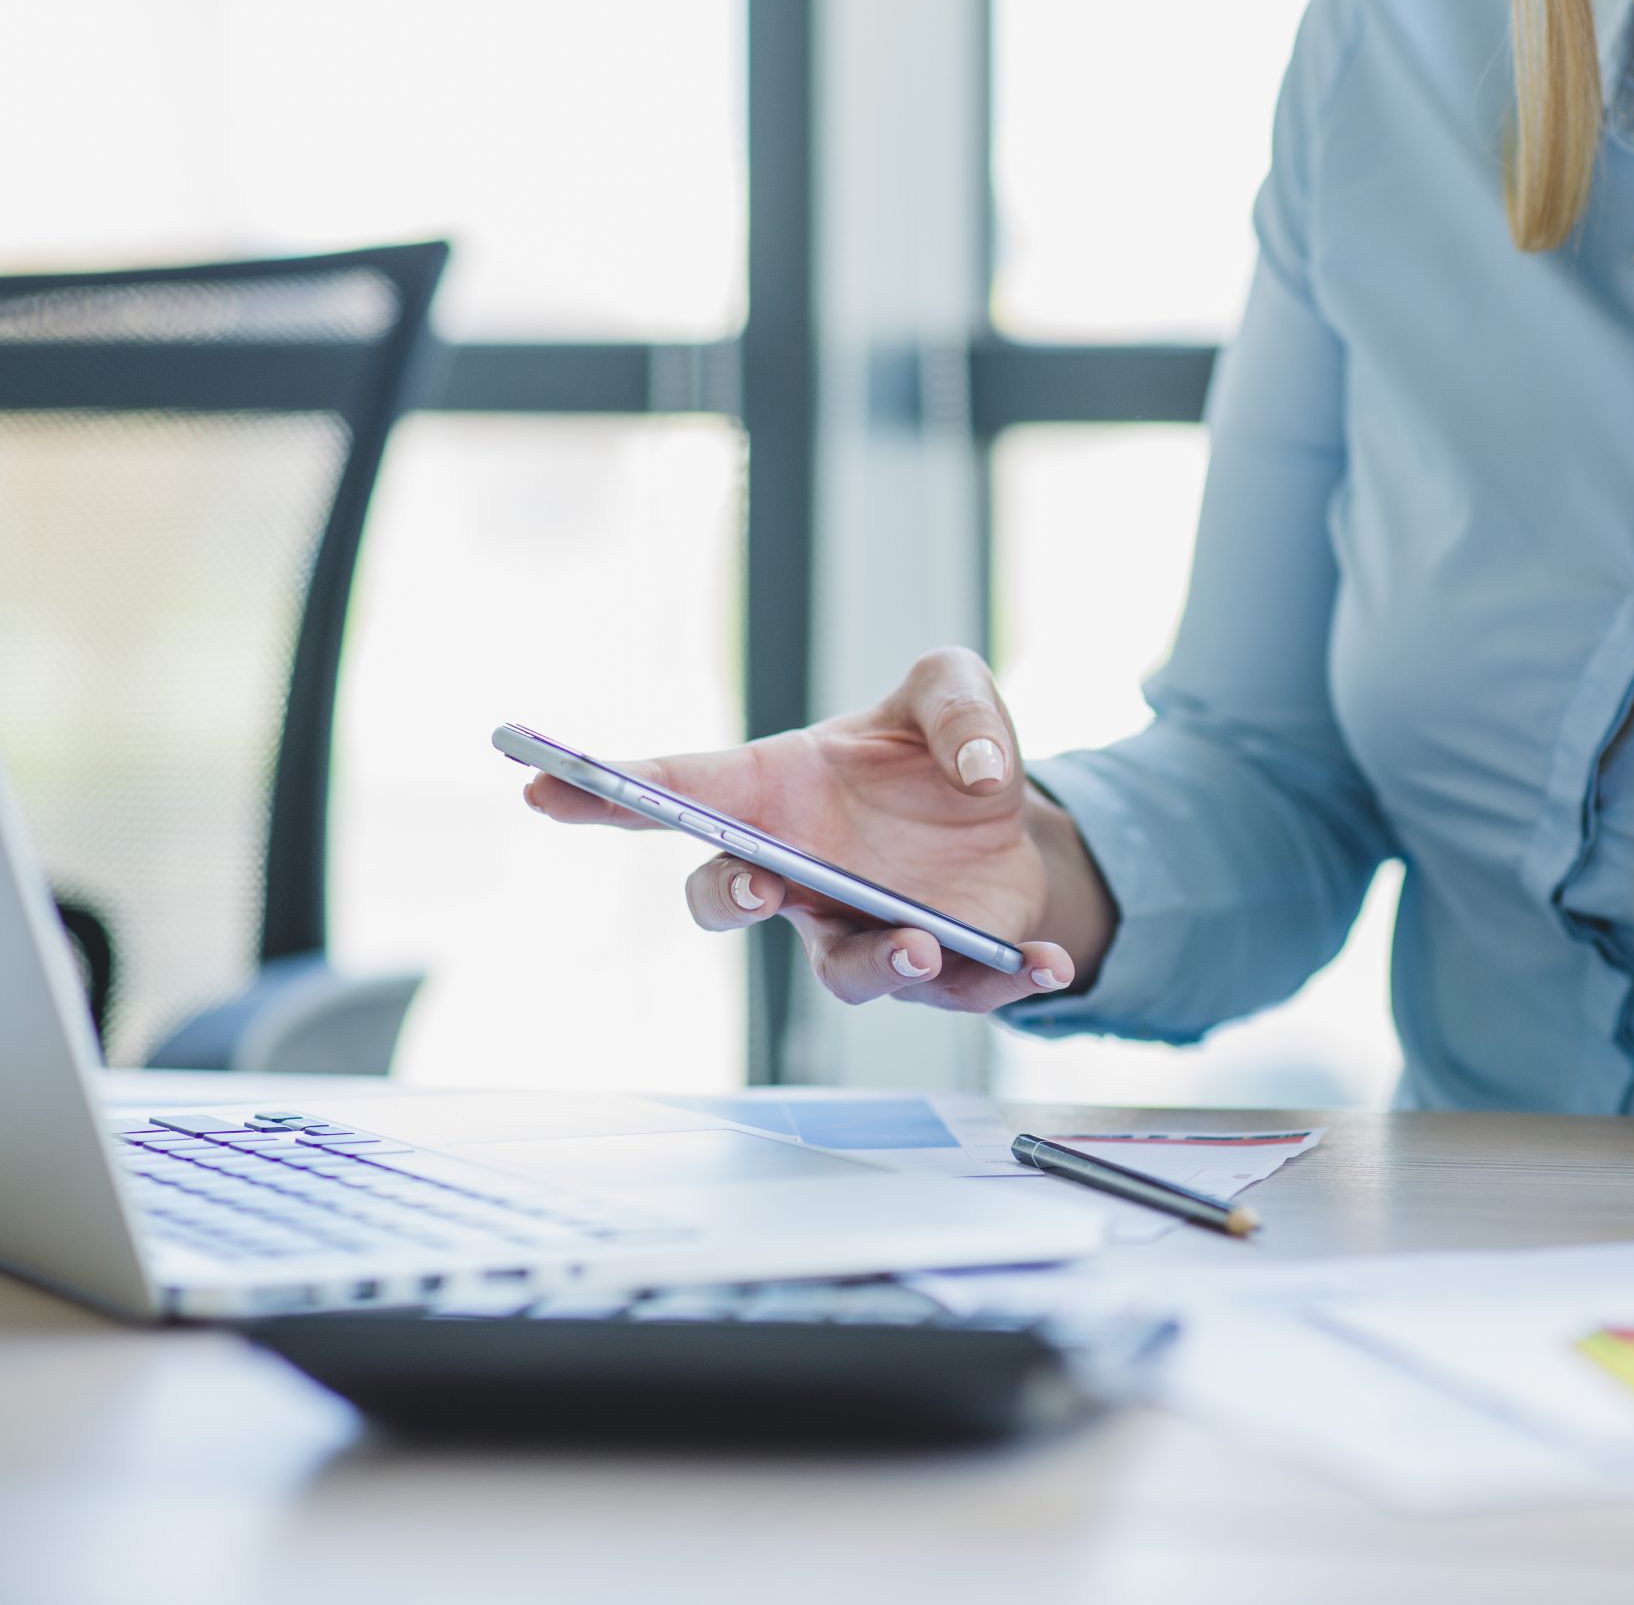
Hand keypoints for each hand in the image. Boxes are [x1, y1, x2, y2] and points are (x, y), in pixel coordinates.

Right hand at [524, 648, 1113, 1011]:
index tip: (539, 786)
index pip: (675, 795)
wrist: (1015, 826)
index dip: (602, 795)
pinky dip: (1004, 982)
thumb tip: (981, 774)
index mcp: (777, 795)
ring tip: (922, 946)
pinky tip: (1045, 966)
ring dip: (878, 962)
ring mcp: (860, 929)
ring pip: (843, 970)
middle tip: (758, 886)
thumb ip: (958, 704)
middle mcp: (800, 875)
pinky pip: (962, 991)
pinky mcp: (938, 967)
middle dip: (728, 899)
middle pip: (724, 901)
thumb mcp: (950, 690)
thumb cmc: (946, 754)